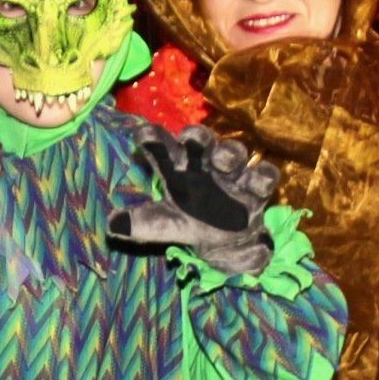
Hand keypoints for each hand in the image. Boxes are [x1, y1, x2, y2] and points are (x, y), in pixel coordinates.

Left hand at [107, 126, 279, 276]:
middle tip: (191, 140)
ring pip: (234, 152)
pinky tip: (256, 185)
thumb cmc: (193, 222)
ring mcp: (234, 174)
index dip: (154, 139)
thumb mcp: (166, 224)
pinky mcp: (258, 188)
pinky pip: (265, 175)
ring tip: (223, 162)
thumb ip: (142, 222)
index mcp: (179, 169)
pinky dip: (262, 176)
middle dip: (198, 137)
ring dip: (229, 154)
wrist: (228, 244)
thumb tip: (113, 224)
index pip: (164, 148)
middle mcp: (206, 164)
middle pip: (202, 141)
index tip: (142, 135)